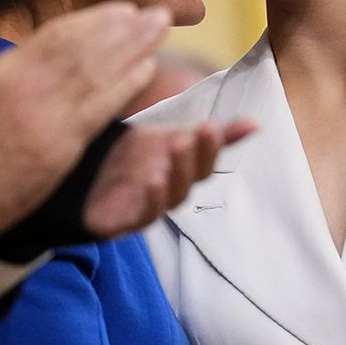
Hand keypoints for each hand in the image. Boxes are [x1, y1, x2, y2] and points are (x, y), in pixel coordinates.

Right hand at [0, 4, 169, 249]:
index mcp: (7, 71)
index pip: (60, 35)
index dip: (96, 20)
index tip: (123, 10)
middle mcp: (31, 86)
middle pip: (88, 48)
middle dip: (126, 28)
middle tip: (157, 13)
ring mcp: (48, 115)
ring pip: (98, 71)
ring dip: (135, 48)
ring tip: (162, 30)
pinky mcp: (60, 146)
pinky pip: (100, 109)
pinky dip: (126, 86)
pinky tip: (148, 69)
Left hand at [82, 119, 254, 236]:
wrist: (88, 176)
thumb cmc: (135, 158)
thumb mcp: (170, 137)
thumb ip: (212, 134)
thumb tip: (256, 123)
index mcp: (183, 170)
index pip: (205, 160)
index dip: (213, 145)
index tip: (213, 125)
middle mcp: (170, 190)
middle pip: (191, 178)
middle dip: (195, 156)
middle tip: (195, 132)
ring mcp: (149, 207)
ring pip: (171, 197)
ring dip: (177, 174)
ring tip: (176, 147)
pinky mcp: (126, 221)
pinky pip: (144, 215)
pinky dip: (152, 199)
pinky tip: (154, 179)